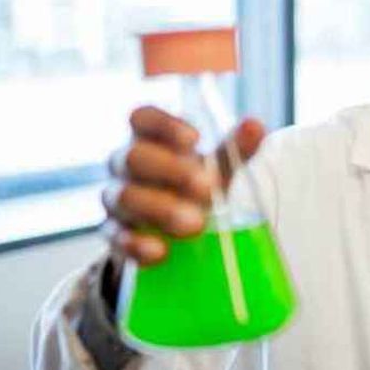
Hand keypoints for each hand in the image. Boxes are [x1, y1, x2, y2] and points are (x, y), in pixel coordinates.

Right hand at [101, 106, 264, 275]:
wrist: (176, 229)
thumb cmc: (196, 185)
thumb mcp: (217, 166)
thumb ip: (235, 147)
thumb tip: (255, 125)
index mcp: (149, 137)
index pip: (142, 118)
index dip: (164, 125)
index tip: (196, 139)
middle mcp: (126, 164)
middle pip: (133, 157)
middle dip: (170, 171)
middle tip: (207, 187)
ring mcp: (117, 199)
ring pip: (124, 197)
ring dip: (160, 209)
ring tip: (197, 223)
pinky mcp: (114, 234)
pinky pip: (115, 237)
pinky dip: (137, 244)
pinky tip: (161, 251)